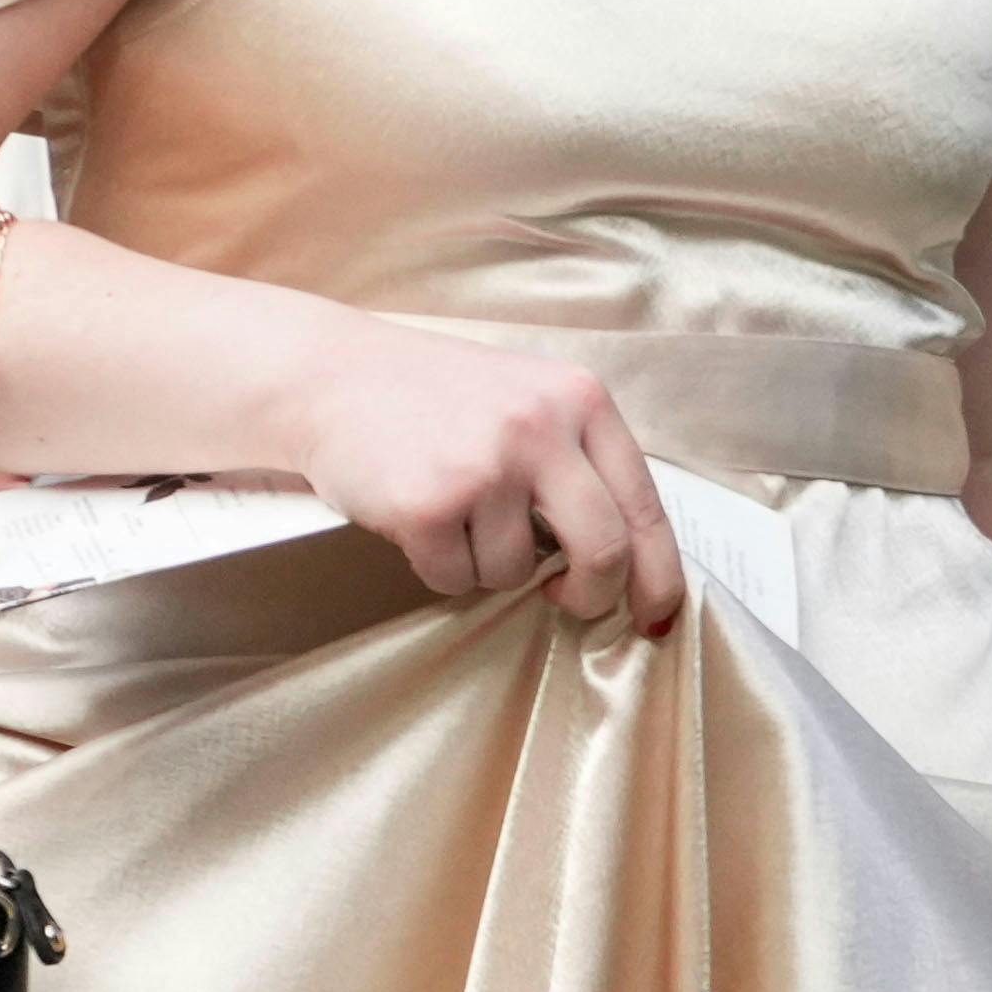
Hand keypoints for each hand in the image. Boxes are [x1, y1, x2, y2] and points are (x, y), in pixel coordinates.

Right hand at [271, 309, 683, 629]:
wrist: (333, 377)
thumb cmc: (437, 398)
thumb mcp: (529, 400)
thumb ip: (578, 462)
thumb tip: (625, 560)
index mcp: (580, 401)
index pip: (643, 504)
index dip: (657, 573)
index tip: (655, 614)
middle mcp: (541, 429)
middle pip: (603, 551)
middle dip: (590, 595)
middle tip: (564, 600)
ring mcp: (485, 467)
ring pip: (517, 573)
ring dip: (488, 565)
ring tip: (455, 513)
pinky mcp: (429, 505)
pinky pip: (457, 580)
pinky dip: (441, 568)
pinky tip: (420, 519)